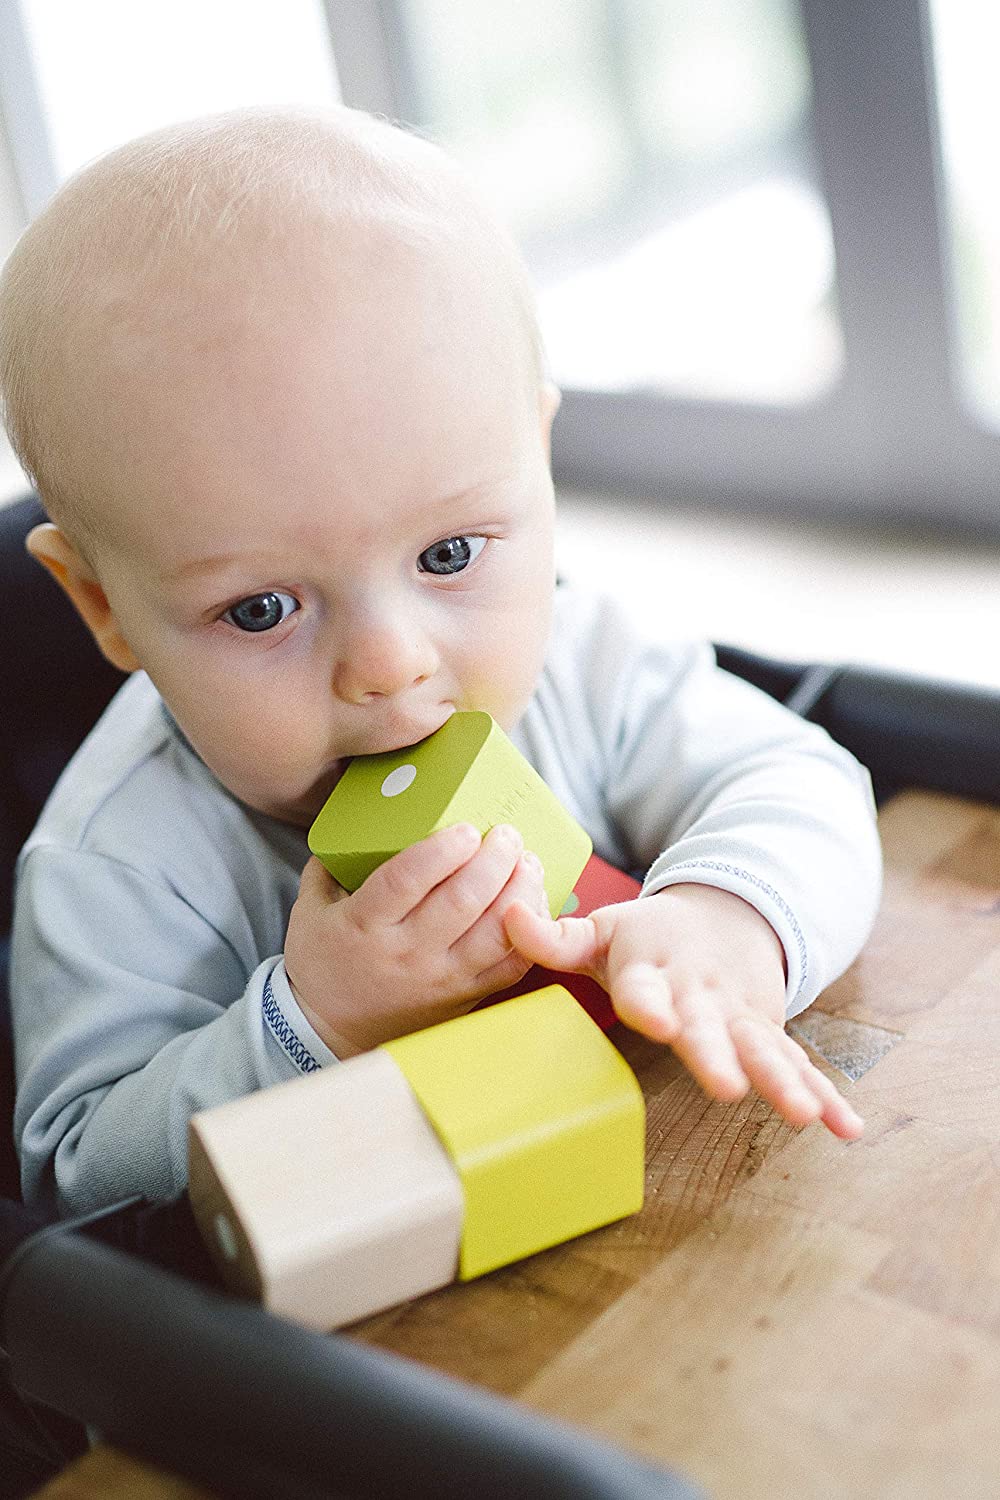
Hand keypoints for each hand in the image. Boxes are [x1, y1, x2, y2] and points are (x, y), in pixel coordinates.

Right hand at [284, 822, 548, 1057]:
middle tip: (508, 835)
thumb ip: (333, 862)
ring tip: (526, 863)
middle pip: (462, 900)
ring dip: (519, 891)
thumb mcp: (310, 908)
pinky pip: (510, 966)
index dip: (442, 850)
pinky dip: (528, 931)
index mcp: (363, 924)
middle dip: (494, 860)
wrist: (328, 1033)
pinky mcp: (464, 997)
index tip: (466, 828)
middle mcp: (406, 953)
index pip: (407, 880)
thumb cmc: (323, 962)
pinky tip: (530, 904)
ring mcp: (440, 979)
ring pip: (495, 933)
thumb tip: (365, 817)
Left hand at [504, 882, 863, 1139]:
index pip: (644, 987)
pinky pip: (799, 1063)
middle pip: (709, 1026)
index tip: (655, 1019)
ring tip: (805, 1116)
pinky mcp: (769, 1030)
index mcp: (652, 968)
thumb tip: (505, 914)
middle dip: (718, 1055)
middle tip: (726, 1087)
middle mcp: (701, 992)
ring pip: (764, 1049)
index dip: (648, 1003)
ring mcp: (741, 1014)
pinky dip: (827, 1093)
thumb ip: (554, 936)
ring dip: (785, 1081)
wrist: (725, 911)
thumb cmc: (648, 935)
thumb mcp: (602, 929)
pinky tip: (846, 1127)